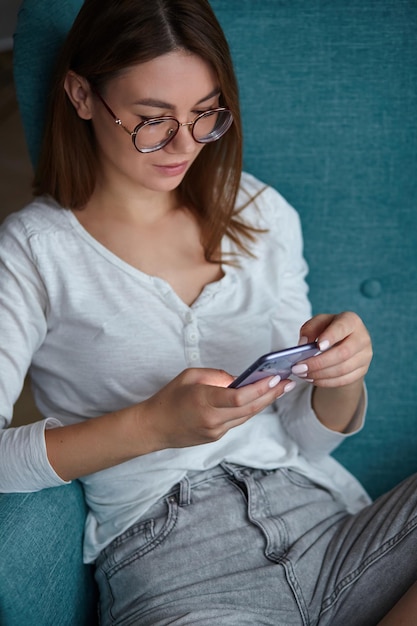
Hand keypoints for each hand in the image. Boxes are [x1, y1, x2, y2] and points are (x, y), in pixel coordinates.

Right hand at [139, 367, 294, 449]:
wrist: (153, 428)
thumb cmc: (169, 398)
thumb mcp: (190, 376)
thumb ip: (216, 376)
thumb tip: (238, 379)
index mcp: (204, 400)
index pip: (239, 397)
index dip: (261, 388)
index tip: (275, 377)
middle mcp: (212, 419)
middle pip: (250, 408)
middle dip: (271, 395)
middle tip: (287, 382)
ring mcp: (215, 431)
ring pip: (247, 416)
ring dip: (264, 402)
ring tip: (280, 388)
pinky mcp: (216, 437)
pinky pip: (238, 421)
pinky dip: (249, 409)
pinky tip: (259, 399)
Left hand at [292, 311, 372, 387]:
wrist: (344, 343)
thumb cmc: (328, 330)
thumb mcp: (318, 324)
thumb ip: (309, 329)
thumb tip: (303, 344)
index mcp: (351, 321)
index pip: (342, 328)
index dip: (331, 337)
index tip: (318, 346)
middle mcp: (362, 338)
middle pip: (343, 353)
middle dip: (318, 363)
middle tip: (299, 368)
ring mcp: (365, 356)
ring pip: (342, 370)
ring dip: (319, 374)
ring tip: (302, 374)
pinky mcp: (362, 371)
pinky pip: (343, 380)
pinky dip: (325, 382)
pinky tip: (312, 379)